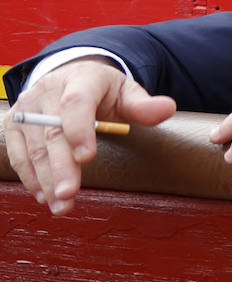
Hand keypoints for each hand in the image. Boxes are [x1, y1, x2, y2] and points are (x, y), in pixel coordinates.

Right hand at [4, 58, 176, 215]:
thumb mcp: (127, 92)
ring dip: (45, 179)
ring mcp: (27, 108)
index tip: (87, 157)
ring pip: (33, 147)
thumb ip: (144, 104)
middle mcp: (48, 91)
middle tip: (69, 193)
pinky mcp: (14, 123)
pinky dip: (30, 176)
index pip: (76, 102)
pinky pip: (18, 153)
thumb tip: (167, 108)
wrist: (73, 78)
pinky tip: (44, 195)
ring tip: (61, 203)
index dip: (79, 130)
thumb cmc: (104, 91)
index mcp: (81, 79)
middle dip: (61, 166)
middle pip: (52, 131)